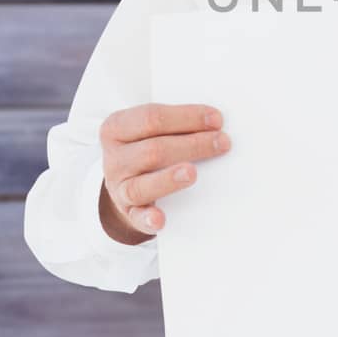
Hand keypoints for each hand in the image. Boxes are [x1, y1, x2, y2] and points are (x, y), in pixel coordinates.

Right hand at [98, 102, 231, 243]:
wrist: (125, 183)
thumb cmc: (145, 149)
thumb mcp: (148, 130)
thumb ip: (173, 124)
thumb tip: (213, 122)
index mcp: (117, 128)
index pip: (151, 118)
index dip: (186, 117)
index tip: (216, 119)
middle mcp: (115, 159)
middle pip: (153, 150)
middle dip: (192, 145)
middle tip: (222, 142)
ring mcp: (119, 187)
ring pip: (141, 184)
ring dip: (169, 179)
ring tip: (192, 173)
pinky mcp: (128, 213)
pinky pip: (137, 217)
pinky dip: (148, 219)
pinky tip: (160, 218)